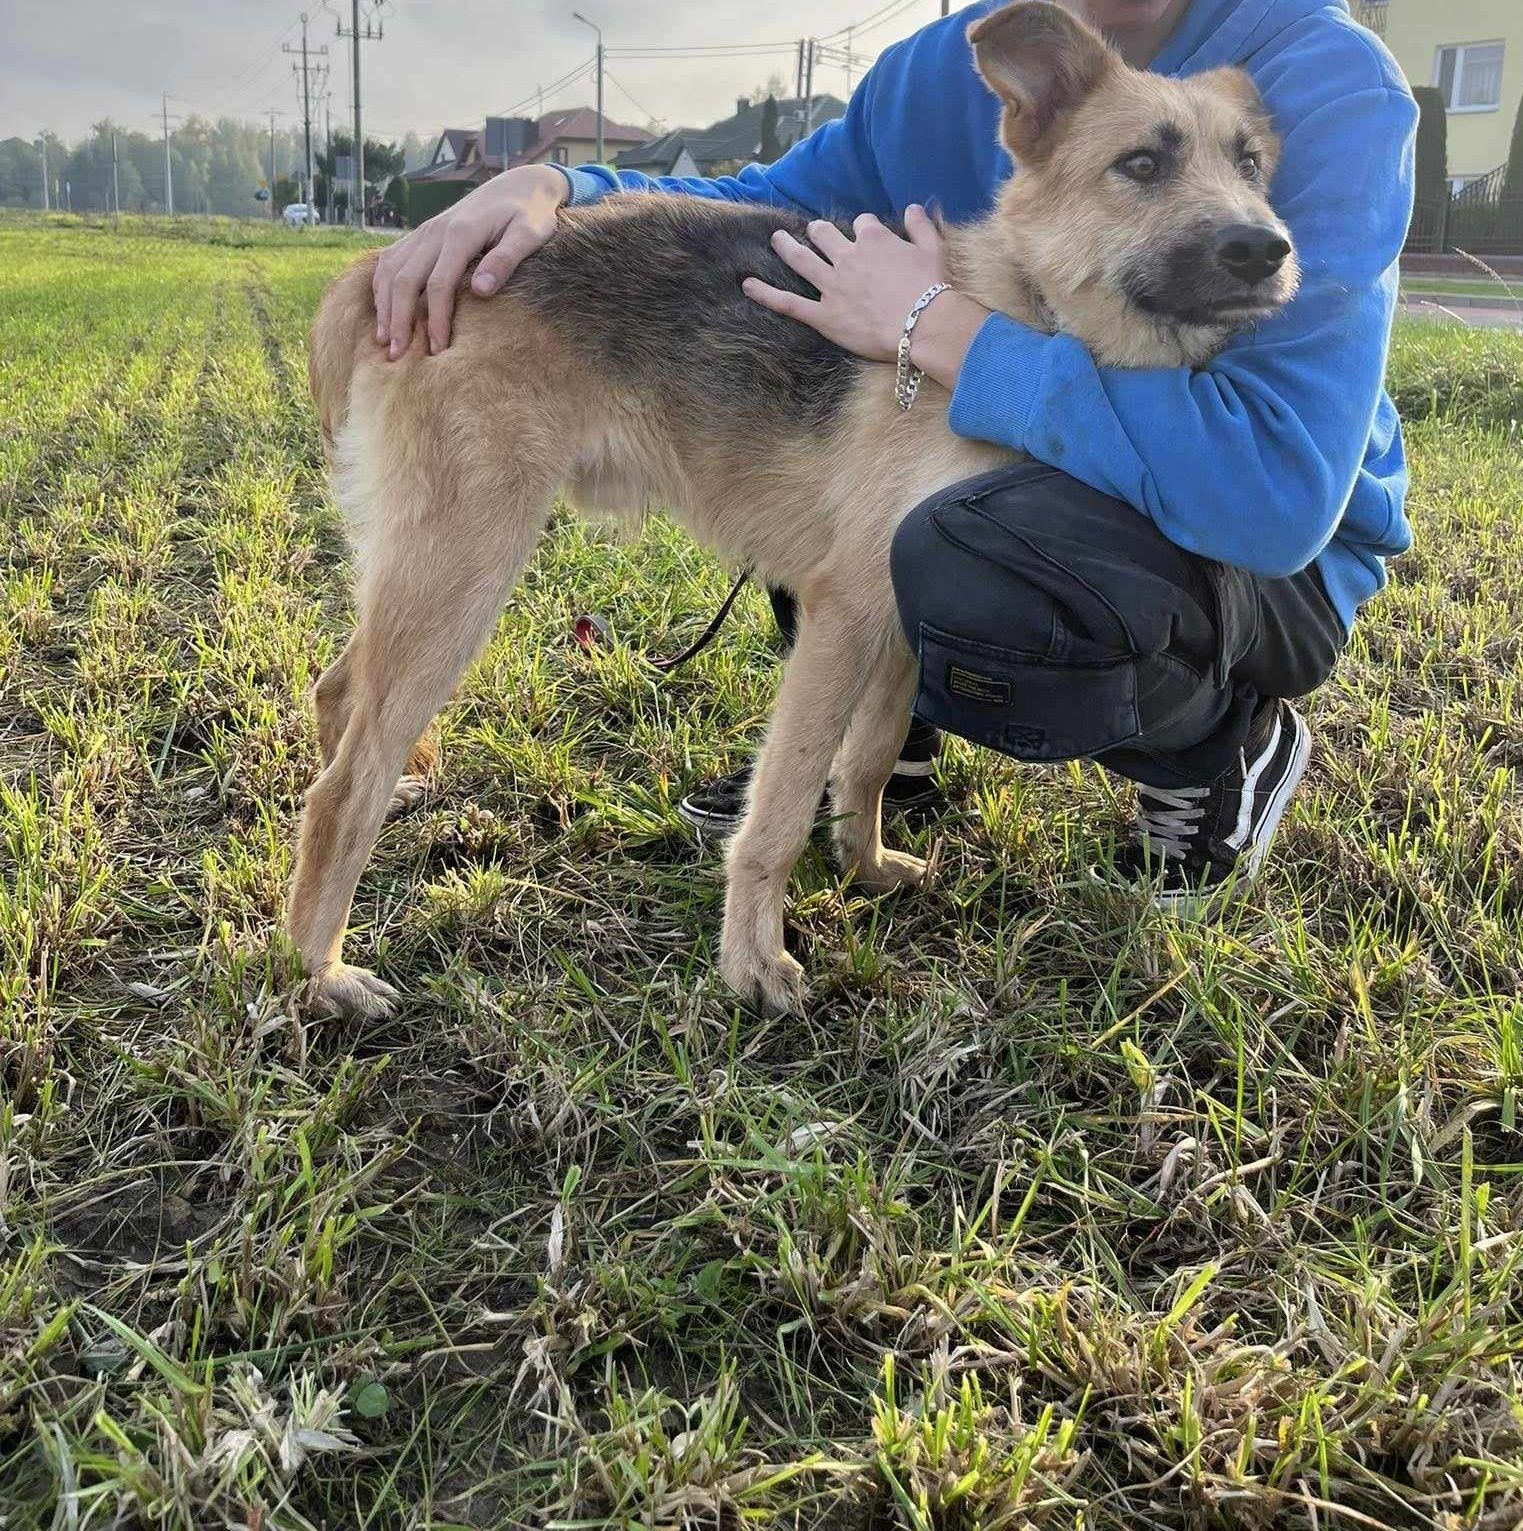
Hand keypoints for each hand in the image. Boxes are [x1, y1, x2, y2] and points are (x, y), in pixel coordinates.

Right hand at [372, 164, 569, 358]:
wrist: (519, 185)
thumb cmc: (530, 215)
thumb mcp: (528, 235)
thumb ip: (504, 260)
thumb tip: (480, 291)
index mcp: (461, 233)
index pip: (438, 284)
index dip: (434, 319)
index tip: (437, 350)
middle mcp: (435, 231)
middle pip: (405, 279)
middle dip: (399, 319)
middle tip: (397, 356)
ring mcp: (425, 231)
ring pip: (391, 269)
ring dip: (384, 306)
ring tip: (385, 341)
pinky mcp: (423, 235)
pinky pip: (391, 260)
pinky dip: (382, 286)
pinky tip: (383, 311)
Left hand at [740, 204, 942, 358]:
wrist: (923, 324)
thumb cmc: (933, 289)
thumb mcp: (934, 250)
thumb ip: (922, 226)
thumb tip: (915, 207)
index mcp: (874, 239)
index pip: (862, 224)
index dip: (863, 230)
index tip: (866, 236)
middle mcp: (847, 257)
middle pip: (824, 234)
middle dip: (818, 231)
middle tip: (812, 231)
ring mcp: (832, 286)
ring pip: (801, 259)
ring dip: (786, 246)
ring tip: (776, 239)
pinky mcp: (824, 315)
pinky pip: (788, 303)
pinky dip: (765, 294)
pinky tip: (747, 285)